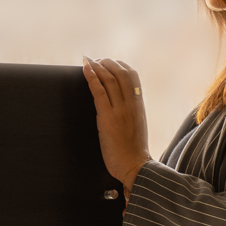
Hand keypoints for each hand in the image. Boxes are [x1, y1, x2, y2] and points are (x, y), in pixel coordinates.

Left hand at [82, 56, 151, 190]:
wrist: (134, 166)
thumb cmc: (134, 151)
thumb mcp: (137, 125)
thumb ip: (131, 112)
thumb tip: (122, 103)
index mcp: (139, 105)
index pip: (133, 76)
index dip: (120, 65)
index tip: (111, 62)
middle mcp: (131, 104)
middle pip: (120, 73)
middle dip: (107, 63)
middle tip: (96, 60)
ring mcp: (120, 110)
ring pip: (109, 79)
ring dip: (97, 67)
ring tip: (89, 61)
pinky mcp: (107, 118)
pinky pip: (99, 92)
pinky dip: (91, 78)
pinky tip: (86, 70)